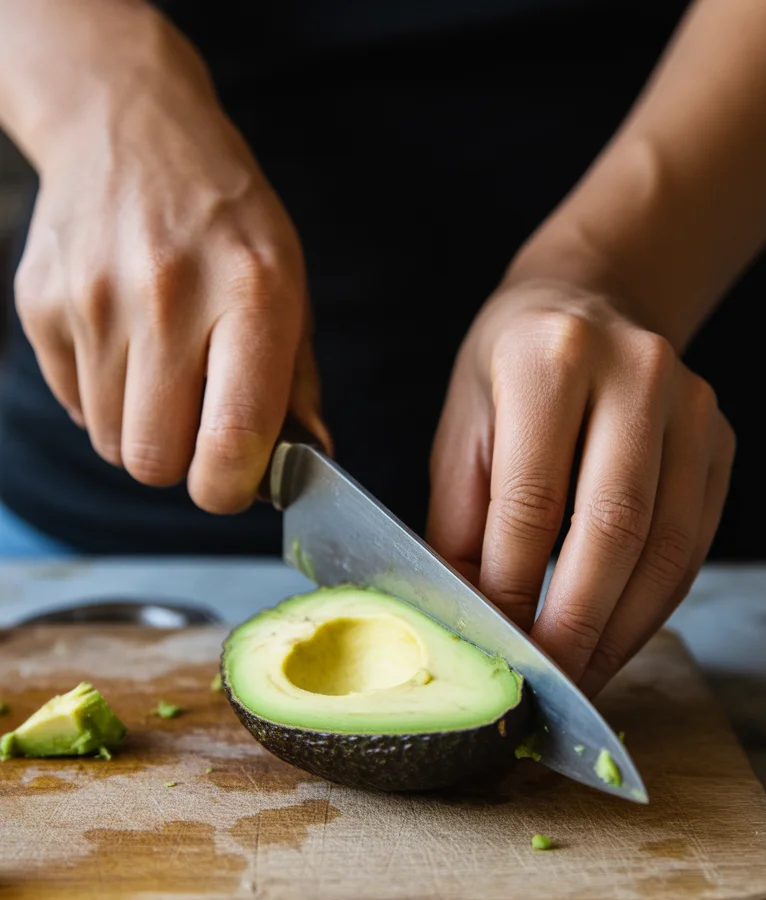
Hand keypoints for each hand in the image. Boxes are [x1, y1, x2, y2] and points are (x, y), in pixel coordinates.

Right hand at [13, 4, 328, 512]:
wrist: (129, 127)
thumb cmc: (226, 219)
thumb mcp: (289, 283)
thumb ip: (298, 382)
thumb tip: (308, 459)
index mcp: (251, 294)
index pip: (230, 438)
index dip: (228, 488)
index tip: (232, 484)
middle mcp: (167, 296)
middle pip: (153, 460)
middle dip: (179, 465)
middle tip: (196, 430)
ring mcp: (93, 298)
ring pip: (109, 442)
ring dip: (140, 431)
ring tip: (162, 375)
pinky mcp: (40, 302)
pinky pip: (73, 405)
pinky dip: (102, 398)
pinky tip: (125, 346)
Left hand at [427, 277, 733, 695]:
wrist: (591, 303)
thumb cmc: (509, 374)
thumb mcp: (462, 430)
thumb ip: (462, 525)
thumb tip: (469, 622)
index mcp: (550, 360)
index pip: (533, 499)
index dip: (513, 587)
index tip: (497, 648)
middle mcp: (636, 373)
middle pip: (613, 528)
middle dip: (577, 625)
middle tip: (547, 685)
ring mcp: (693, 406)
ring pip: (665, 548)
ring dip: (622, 630)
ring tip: (582, 678)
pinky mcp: (722, 441)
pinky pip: (693, 545)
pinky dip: (653, 606)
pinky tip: (618, 638)